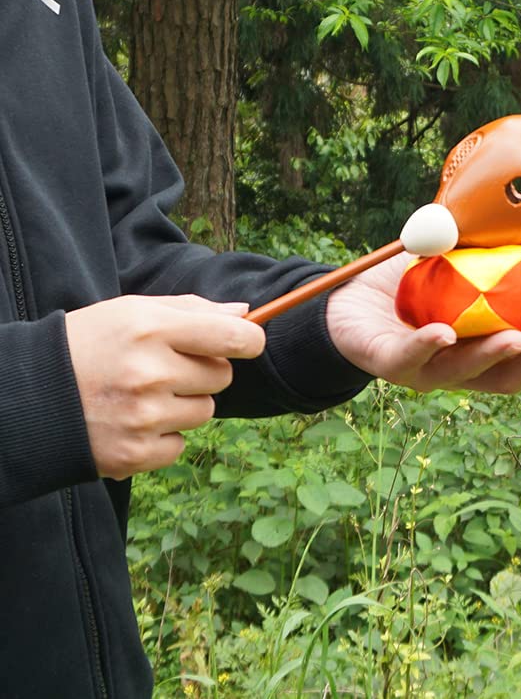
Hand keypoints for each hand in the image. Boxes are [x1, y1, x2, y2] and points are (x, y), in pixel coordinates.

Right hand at [65, 295, 265, 479]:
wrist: (29, 394)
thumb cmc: (91, 345)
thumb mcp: (133, 311)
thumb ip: (193, 310)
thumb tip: (246, 314)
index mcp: (151, 329)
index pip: (233, 337)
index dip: (249, 340)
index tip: (247, 342)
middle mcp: (149, 373)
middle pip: (222, 376)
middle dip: (203, 372)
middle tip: (165, 368)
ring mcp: (143, 416)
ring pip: (205, 411)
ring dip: (184, 404)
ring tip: (142, 395)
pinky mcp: (135, 453)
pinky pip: (180, 444)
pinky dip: (163, 436)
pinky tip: (132, 422)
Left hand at [326, 251, 520, 393]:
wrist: (345, 297)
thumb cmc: (404, 284)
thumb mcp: (454, 262)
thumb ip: (488, 250)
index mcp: (481, 349)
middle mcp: (458, 368)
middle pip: (507, 377)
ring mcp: (423, 370)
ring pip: (462, 373)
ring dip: (491, 357)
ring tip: (516, 339)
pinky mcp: (386, 362)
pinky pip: (409, 358)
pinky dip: (428, 346)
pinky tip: (444, 334)